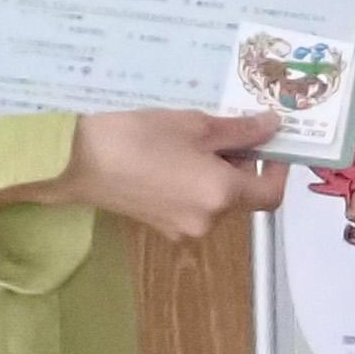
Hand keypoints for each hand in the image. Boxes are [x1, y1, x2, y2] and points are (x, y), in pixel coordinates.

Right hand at [62, 109, 291, 240]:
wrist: (76, 160)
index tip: (271, 144)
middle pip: (242, 196)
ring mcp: (182, 228)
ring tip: (189, 141)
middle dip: (241, 164)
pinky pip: (192, 205)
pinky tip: (169, 159)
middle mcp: (208, 220)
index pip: (271, 195)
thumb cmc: (138, 136)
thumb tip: (272, 128)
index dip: (278, 170)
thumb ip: (240, 130)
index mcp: (222, 195)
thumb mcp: (195, 125)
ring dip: (215, 173)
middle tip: (221, 130)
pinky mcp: (160, 227)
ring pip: (216, 200)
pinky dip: (193, 184)